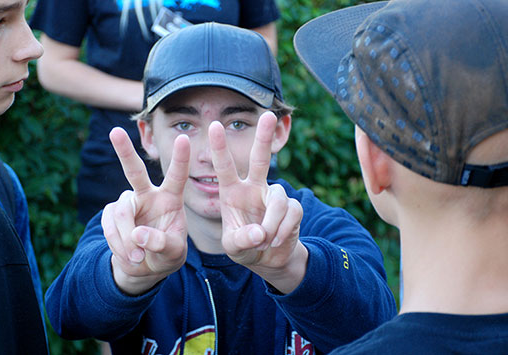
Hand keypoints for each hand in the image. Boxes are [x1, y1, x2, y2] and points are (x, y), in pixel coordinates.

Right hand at [101, 127, 189, 294]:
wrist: (145, 267)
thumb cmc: (166, 254)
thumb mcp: (173, 253)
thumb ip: (161, 243)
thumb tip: (137, 234)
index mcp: (171, 198)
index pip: (177, 176)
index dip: (180, 159)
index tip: (184, 138)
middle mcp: (148, 194)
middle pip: (135, 171)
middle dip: (125, 151)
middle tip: (115, 131)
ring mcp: (128, 203)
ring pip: (121, 213)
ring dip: (127, 240)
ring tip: (138, 258)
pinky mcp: (111, 214)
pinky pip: (109, 227)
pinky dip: (118, 246)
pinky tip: (128, 256)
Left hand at [208, 112, 305, 292]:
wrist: (268, 259)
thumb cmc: (244, 246)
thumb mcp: (234, 247)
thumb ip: (242, 240)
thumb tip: (260, 233)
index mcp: (232, 193)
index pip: (225, 167)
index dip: (220, 147)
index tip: (215, 126)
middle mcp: (253, 188)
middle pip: (260, 158)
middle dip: (264, 137)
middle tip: (269, 114)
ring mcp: (274, 196)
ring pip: (278, 200)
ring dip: (272, 223)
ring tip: (265, 239)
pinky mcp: (292, 207)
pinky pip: (291, 213)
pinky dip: (283, 229)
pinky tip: (276, 240)